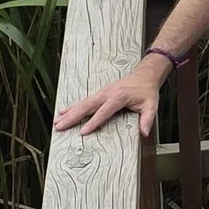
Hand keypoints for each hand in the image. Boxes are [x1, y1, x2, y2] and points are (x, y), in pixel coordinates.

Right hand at [52, 58, 167, 137]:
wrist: (145, 75)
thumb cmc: (147, 91)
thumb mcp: (151, 105)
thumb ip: (147, 119)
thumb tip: (144, 132)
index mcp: (118, 97)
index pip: (103, 112)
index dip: (93, 122)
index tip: (82, 132)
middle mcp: (107, 93)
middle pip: (87, 106)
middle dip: (73, 117)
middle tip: (60, 126)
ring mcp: (102, 92)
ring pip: (83, 103)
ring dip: (69, 112)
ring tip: (57, 121)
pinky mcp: (100, 93)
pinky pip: (85, 100)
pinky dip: (73, 106)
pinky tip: (64, 112)